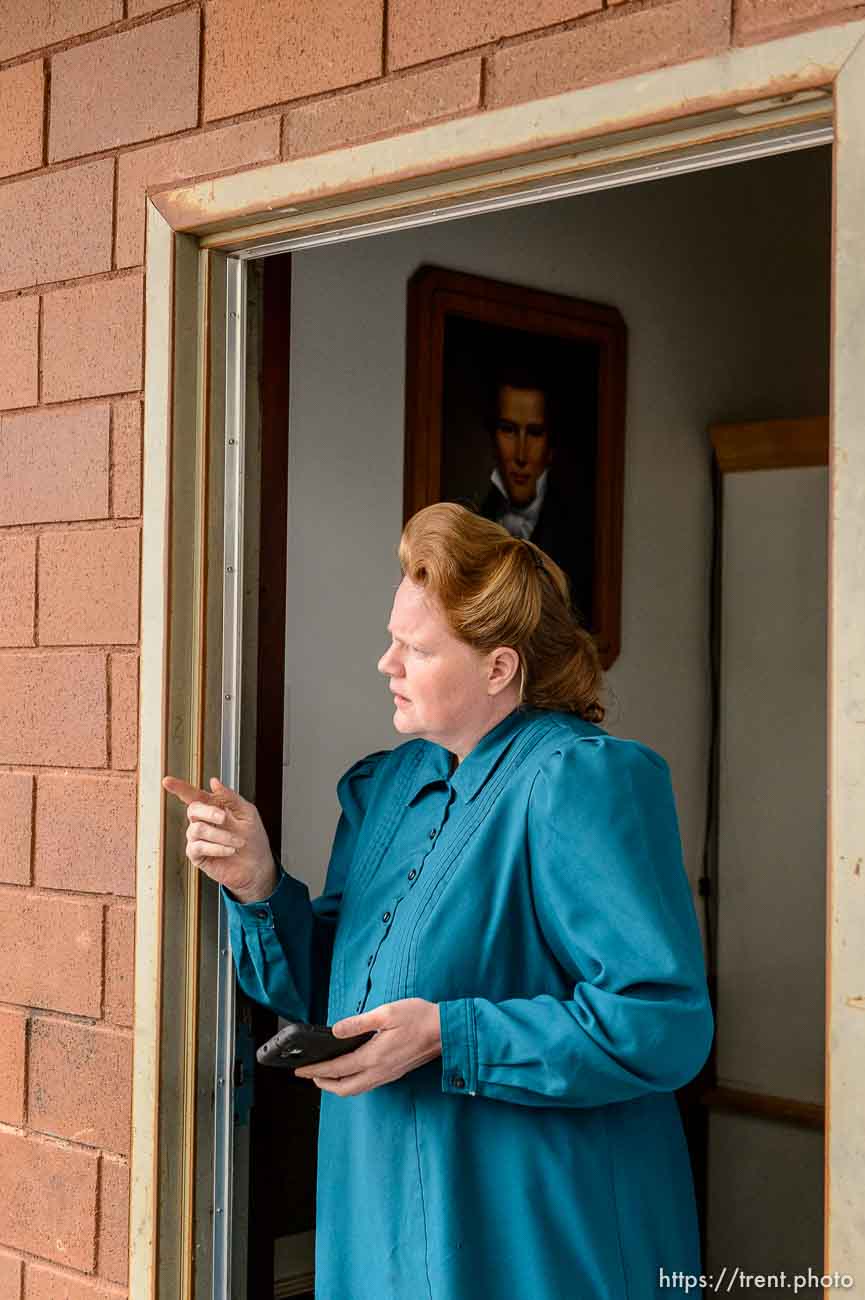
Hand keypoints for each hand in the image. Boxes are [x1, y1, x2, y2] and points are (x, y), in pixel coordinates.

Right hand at [162, 774, 277, 902]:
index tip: (167, 781)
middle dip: (208, 812)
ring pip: (197, 830)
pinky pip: (198, 847)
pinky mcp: (197, 856)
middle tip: (224, 818)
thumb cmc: (253, 838)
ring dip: (221, 835)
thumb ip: (230, 797)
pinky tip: (229, 850)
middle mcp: (203, 822)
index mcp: (214, 809)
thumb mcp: (247, 813)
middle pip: (193, 809)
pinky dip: (217, 848)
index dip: (180, 788)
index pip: (194, 796)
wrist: (257, 866)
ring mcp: (198, 839)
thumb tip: (213, 782)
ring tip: (238, 841)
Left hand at [293, 998, 441, 1096]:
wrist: (445, 1031)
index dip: (317, 1070)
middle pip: (344, 1088)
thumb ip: (359, 1023)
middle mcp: (379, 1071)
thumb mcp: (386, 1013)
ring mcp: (388, 1075)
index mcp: (374, 1056)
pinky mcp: (394, 1073)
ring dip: (337, 1085)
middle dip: (323, 1083)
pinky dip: (352, 1083)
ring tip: (325, 1076)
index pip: (337, 1068)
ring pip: (356, 1089)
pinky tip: (350, 1072)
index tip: (301, 1069)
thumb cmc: (418, 1018)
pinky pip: (367, 1085)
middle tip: (309, 1075)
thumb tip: (336, 1030)